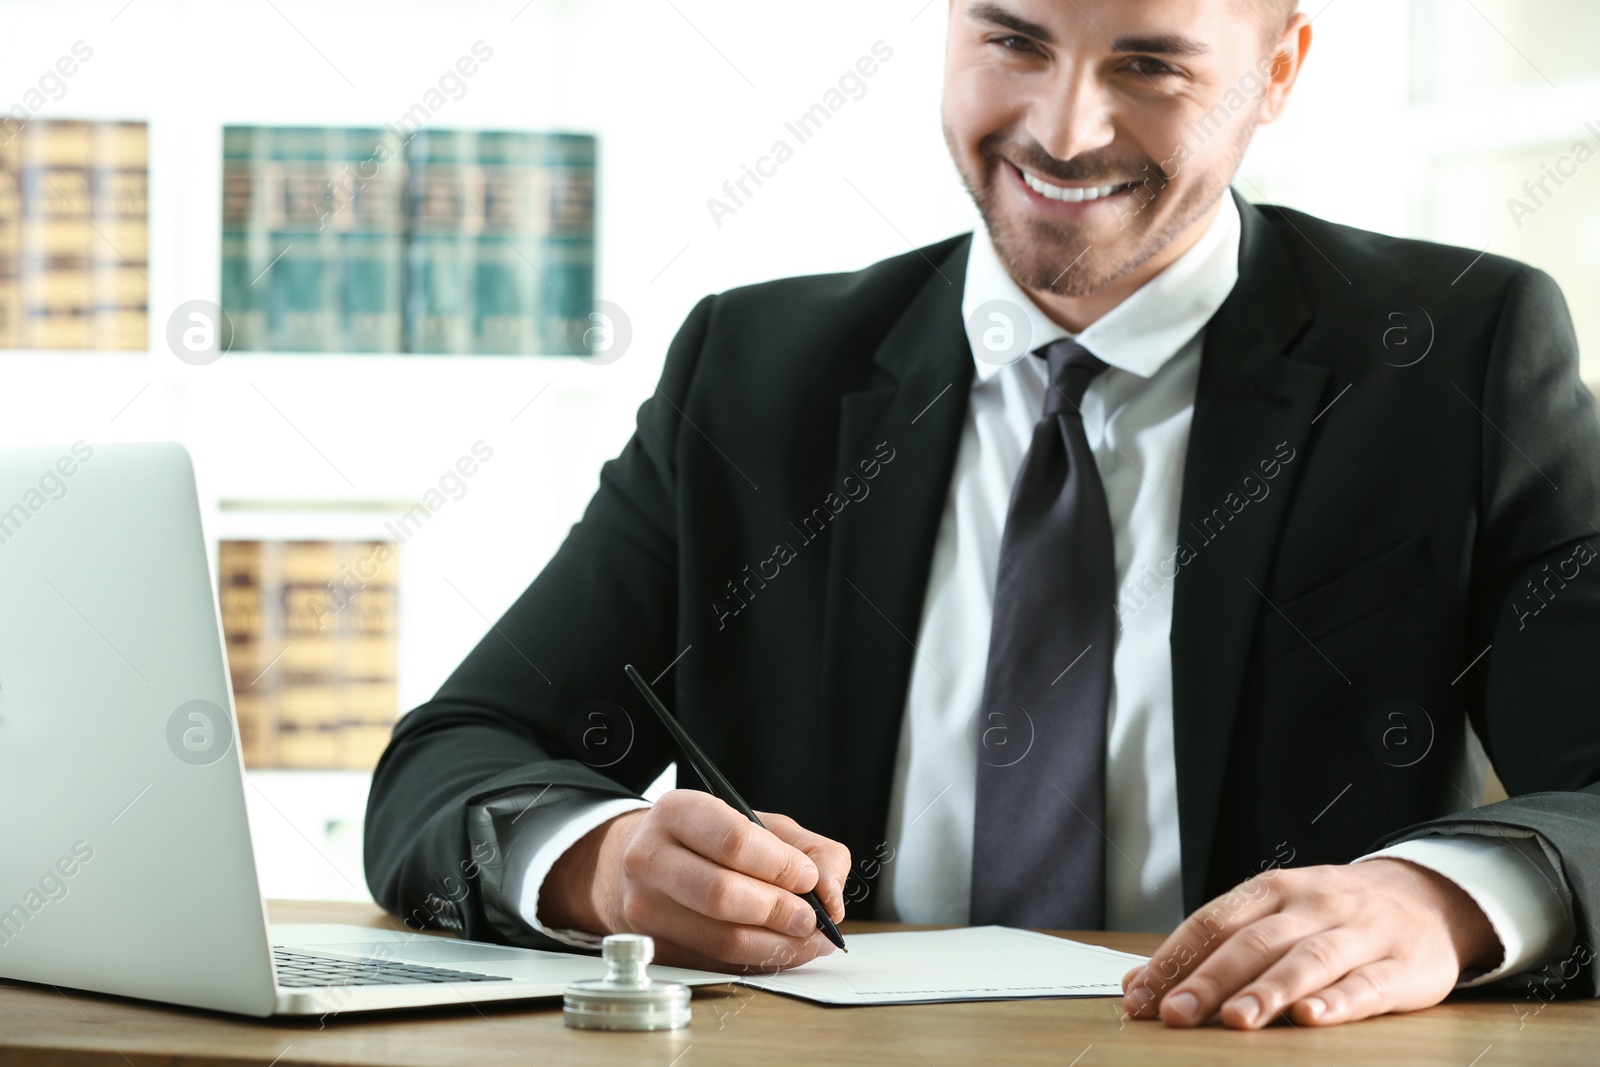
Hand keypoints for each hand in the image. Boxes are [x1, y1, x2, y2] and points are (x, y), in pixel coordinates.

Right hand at [539, 789, 849, 972]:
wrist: (644, 862)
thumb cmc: (709, 840)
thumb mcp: (759, 823)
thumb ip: (810, 849)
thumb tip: (831, 895)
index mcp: (678, 812)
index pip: (733, 841)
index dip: (780, 865)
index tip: (808, 878)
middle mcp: (650, 857)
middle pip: (721, 895)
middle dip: (779, 911)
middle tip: (811, 918)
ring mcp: (644, 907)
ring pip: (719, 938)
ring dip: (775, 945)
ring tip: (806, 939)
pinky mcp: (653, 946)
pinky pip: (715, 963)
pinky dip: (757, 961)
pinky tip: (779, 949)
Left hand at [1121, 859, 1500, 1028]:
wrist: (1426, 898)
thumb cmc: (1330, 915)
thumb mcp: (1274, 915)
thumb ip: (1215, 948)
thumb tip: (1143, 985)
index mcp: (1273, 889)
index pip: (1213, 921)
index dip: (1175, 958)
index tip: (1142, 995)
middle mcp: (1314, 905)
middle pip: (1255, 942)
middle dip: (1211, 980)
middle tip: (1176, 1014)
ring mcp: (1360, 933)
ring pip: (1308, 960)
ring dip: (1269, 991)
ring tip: (1237, 1019)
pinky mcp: (1403, 966)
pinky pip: (1368, 984)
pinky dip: (1338, 1001)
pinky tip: (1311, 1018)